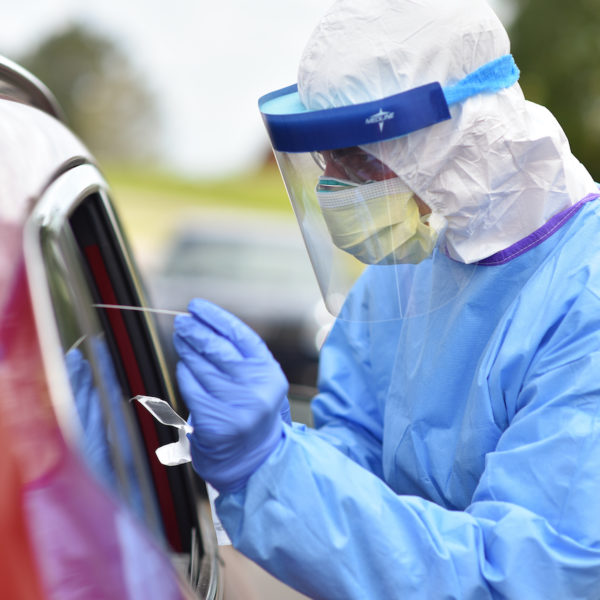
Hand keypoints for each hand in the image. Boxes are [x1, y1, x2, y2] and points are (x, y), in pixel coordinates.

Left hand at [173, 299, 288, 492]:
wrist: (256, 461)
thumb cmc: (254, 414)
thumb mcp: (260, 383)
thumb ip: (242, 358)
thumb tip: (206, 326)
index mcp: (269, 374)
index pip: (240, 335)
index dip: (216, 317)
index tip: (197, 306)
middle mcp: (255, 389)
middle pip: (218, 349)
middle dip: (196, 331)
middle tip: (182, 321)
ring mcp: (235, 407)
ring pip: (201, 367)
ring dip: (187, 349)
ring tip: (181, 337)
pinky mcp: (214, 422)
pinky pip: (192, 388)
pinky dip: (185, 373)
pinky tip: (184, 366)